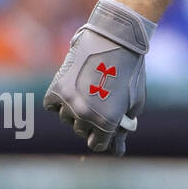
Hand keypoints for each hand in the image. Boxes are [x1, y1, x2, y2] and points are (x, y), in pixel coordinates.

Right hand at [44, 0, 154, 155]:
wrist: (116, 40)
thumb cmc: (131, 71)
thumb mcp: (134, 102)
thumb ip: (123, 126)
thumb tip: (116, 148)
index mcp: (107, 122)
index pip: (97, 145)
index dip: (103, 139)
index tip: (107, 132)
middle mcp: (85, 116)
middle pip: (82, 131)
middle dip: (92, 123)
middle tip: (101, 105)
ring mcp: (69, 103)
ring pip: (67, 118)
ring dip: (76, 111)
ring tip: (90, 92)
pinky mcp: (56, 89)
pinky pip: (52, 106)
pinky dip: (60, 102)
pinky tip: (73, 90)